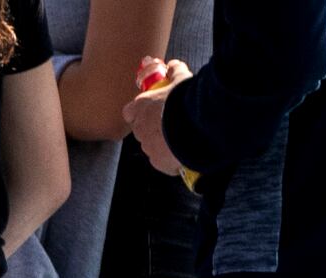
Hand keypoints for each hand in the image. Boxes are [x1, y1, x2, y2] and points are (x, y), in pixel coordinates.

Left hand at [121, 61, 187, 175]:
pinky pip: (162, 162)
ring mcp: (148, 147)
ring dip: (162, 144)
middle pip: (142, 131)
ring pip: (152, 147)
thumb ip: (175, 71)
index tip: (150, 112)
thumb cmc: (185, 100)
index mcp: (140, 107)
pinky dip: (170, 160)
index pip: (129, 112)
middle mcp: (140, 128)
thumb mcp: (181, 79)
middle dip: (153, 129)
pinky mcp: (158, 163)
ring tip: (180, 140)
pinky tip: (182, 154)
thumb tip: (173, 66)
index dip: (139, 113)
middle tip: (170, 125)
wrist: (196, 125)